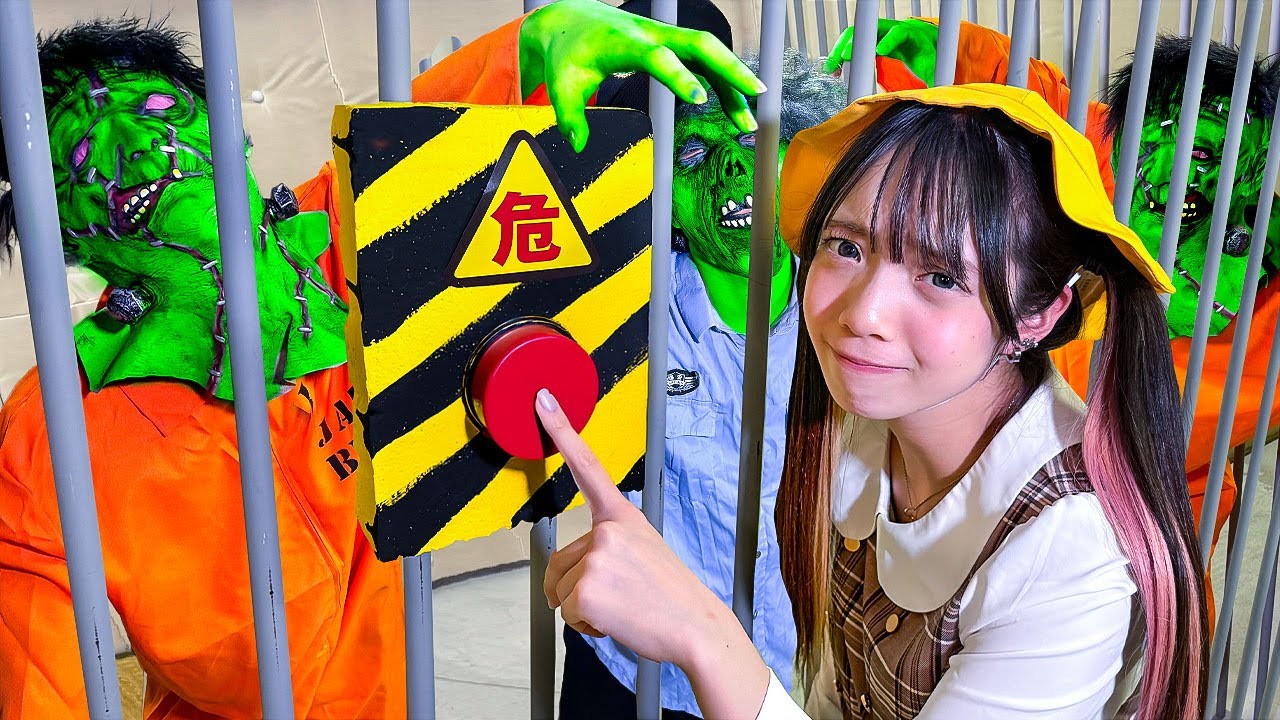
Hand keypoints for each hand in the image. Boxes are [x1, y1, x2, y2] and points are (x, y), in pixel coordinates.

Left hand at [518, 0, 765, 151]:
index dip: (679, 76)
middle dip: (730, 68)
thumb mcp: (562, 85)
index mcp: (624, 42)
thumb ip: (570, 116)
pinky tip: (737, 111)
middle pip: (700, 44)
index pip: (658, 56)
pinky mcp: (673, 45)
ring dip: (733, 83)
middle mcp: (652, 34)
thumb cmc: (569, 54)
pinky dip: (723, 84)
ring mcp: (666, 38)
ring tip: (748, 122)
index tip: (699, 99)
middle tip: (755, 94)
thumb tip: (578, 144)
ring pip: (710, 53)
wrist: (573, 21)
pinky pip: (705, 61)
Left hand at [536, 388, 726, 666]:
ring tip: (623, 608)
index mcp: (623, 517)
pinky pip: (566, 613)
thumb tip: (569, 570)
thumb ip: (607, 547)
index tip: (542, 401)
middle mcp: (608, 531)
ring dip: (583, 608)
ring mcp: (596, 558)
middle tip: (624, 596)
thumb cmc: (672, 597)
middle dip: (579, 587)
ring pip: (559, 590)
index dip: (561, 431)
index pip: (587, 466)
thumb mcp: (644, 553)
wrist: (696, 629)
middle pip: (559, 562)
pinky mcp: (587, 589)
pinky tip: (617, 621)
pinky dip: (587, 625)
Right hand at [824, 18, 939, 86]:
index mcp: (911, 35)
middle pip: (870, 29)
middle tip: (844, 57)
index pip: (899, 32)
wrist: (925, 46)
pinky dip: (841, 56)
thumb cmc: (928, 58)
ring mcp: (878, 34)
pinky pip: (852, 44)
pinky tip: (834, 70)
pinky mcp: (869, 42)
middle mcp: (892, 30)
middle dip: (856, 42)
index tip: (880, 51)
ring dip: (842, 49)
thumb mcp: (931, 70)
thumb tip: (930, 98)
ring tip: (831, 68)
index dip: (889, 40)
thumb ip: (930, 81)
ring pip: (857, 35)